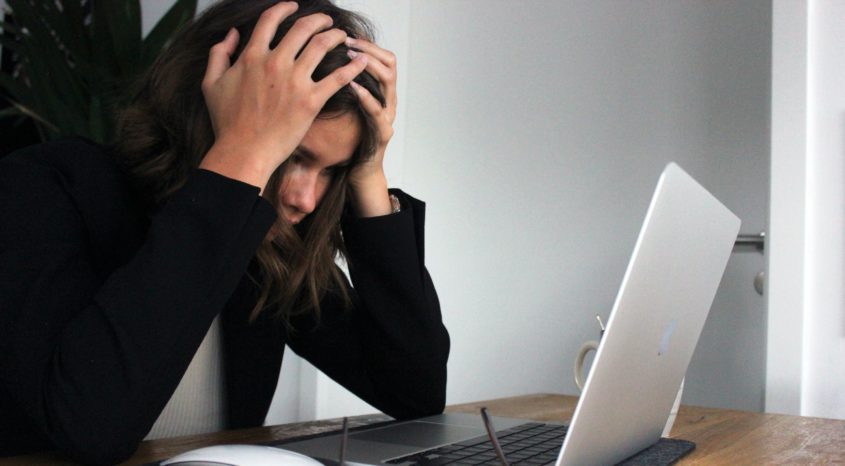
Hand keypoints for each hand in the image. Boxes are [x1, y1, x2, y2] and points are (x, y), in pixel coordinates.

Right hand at [199, 2, 368, 190]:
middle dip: (318, 19)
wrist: (243, 151)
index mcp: (252, 56)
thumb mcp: (211, 84)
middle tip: (327, 21)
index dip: (284, 8)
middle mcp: (275, 63)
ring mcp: (295, 81)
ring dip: (336, 36)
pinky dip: (353, 67)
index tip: (294, 6)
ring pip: (322, 45)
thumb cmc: (227, 122)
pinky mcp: (311, 101)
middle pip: (302, 28)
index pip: (271, 20)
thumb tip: (232, 34)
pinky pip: (338, 78)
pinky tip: (361, 60)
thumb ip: (219, 54)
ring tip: (343, 36)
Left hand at [346, 37, 397, 216]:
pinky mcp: (383, 133)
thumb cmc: (348, 139)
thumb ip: (339, 86)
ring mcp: (388, 116)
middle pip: (389, 63)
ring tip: (350, 58)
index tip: (347, 35)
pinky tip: (352, 86)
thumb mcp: (343, 106)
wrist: (358, 172)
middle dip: (368, 49)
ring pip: (388, 82)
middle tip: (347, 42)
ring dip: (369, 66)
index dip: (367, 44)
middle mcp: (388, 100)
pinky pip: (377, 111)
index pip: (382, 57)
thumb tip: (319, 61)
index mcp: (380, 92)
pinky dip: (366, 96)